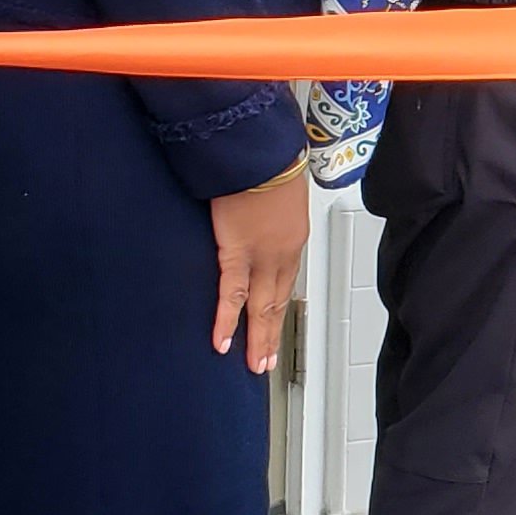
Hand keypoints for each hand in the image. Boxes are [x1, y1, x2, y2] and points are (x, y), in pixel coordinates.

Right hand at [209, 166, 308, 375]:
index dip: (279, 306)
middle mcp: (282, 254)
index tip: (275, 323)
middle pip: (276, 302)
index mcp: (293, 238)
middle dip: (270, 333)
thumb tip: (260, 215)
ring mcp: (261, 257)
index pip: (286, 281)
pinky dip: (227, 321)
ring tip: (254, 363)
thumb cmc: (270, 160)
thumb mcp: (281, 189)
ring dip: (256, 337)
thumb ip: (271, 211)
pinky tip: (223, 342)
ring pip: (260, 307)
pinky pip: (231, 295)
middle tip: (266, 360)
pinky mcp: (236, 253)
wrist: (261, 151)